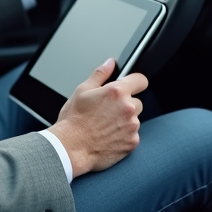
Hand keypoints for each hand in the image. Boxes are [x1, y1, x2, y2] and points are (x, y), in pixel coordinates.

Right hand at [48, 58, 147, 176]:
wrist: (70, 148)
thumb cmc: (73, 120)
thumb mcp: (82, 90)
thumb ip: (100, 74)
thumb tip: (110, 63)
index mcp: (117, 92)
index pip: (141, 80)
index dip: (135, 82)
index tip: (131, 86)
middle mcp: (128, 108)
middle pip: (137, 102)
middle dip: (126, 105)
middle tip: (108, 111)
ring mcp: (131, 126)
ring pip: (134, 120)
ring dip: (124, 121)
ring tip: (105, 126)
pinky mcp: (132, 142)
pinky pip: (132, 136)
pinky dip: (123, 136)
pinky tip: (108, 137)